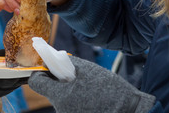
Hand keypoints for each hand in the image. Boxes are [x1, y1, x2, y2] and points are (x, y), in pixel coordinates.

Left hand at [28, 56, 155, 112]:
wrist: (131, 111)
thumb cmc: (110, 89)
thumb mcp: (88, 70)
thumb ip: (67, 64)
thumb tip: (54, 60)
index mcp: (60, 96)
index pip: (37, 82)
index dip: (42, 71)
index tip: (50, 66)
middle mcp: (61, 109)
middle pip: (50, 90)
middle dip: (58, 80)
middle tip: (73, 73)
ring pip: (61, 98)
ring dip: (69, 90)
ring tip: (87, 86)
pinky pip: (70, 106)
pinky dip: (76, 99)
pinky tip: (91, 96)